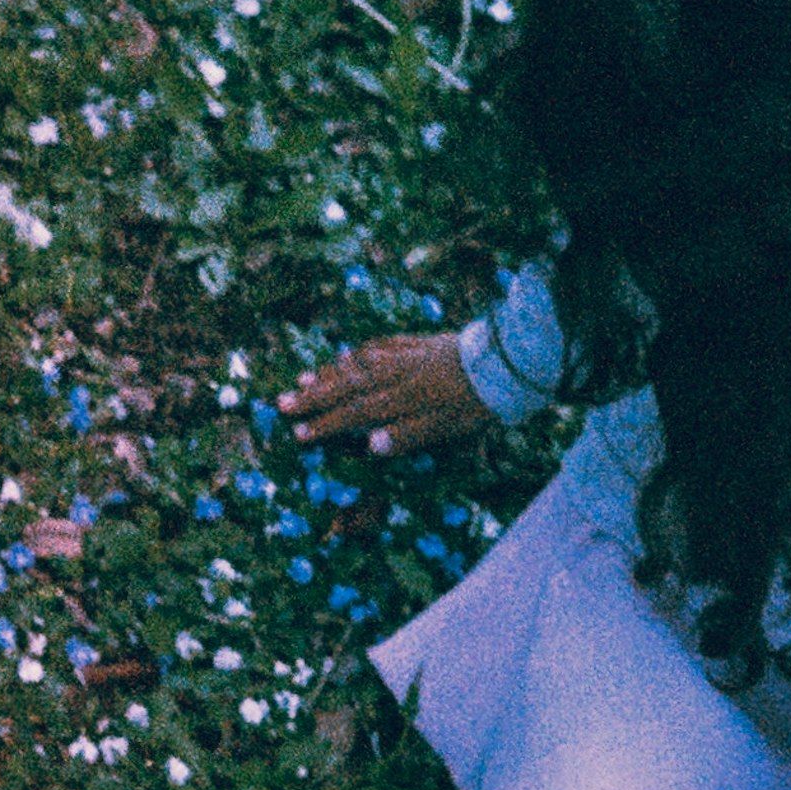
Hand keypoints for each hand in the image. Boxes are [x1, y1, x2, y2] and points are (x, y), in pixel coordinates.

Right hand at [274, 330, 489, 456]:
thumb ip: (411, 435)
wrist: (509, 361)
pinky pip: (380, 345)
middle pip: (349, 386)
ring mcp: (407, 355)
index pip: (357, 412)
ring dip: (330, 373)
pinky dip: (359, 353)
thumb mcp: (452, 426)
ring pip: (359, 363)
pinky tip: (347, 356)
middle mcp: (398, 373)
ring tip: (302, 380)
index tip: (299, 434)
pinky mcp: (419, 343)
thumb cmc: (481, 401)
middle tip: (281, 405)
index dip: (327, 424)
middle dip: (314, 397)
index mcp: (405, 396)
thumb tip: (370, 446)